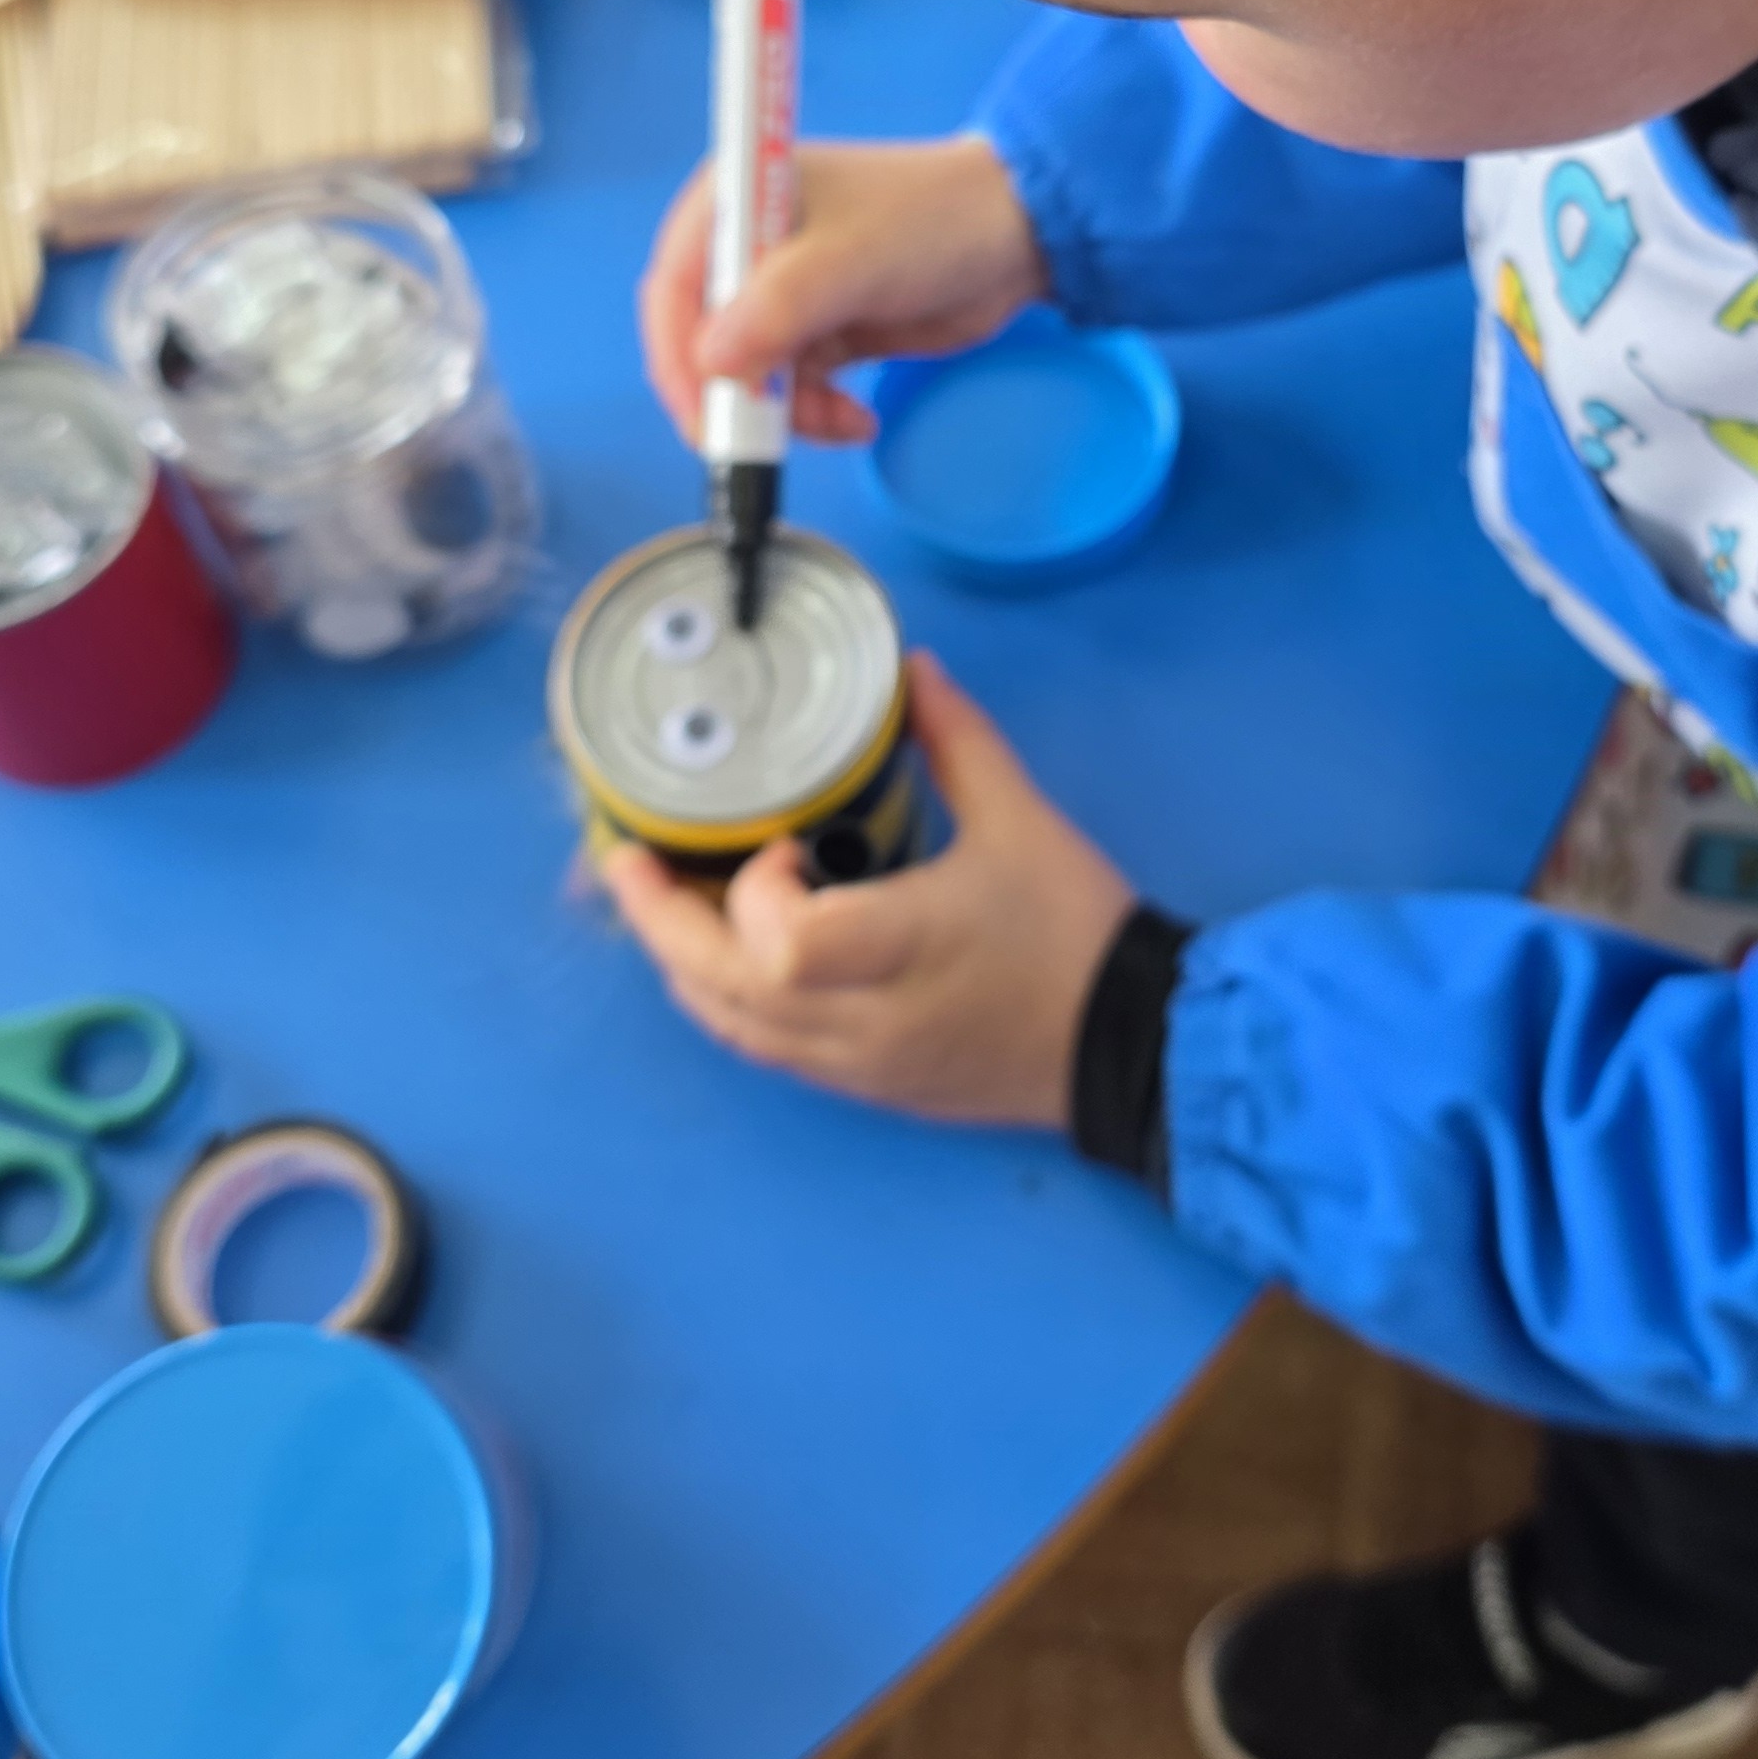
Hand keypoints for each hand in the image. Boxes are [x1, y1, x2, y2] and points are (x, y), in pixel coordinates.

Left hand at [600, 656, 1135, 1127]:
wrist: (1129, 1044)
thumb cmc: (1072, 928)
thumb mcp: (1022, 820)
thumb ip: (958, 741)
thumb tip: (912, 671)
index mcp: (898, 951)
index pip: (780, 943)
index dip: (754, 888)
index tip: (784, 839)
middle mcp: (860, 1021)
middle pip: (722, 991)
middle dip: (660, 924)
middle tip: (627, 864)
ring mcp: (855, 1065)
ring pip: (733, 1029)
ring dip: (684, 966)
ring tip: (660, 905)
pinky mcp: (864, 1087)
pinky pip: (766, 1051)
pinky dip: (727, 1003)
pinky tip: (721, 960)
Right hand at [641, 134, 1045, 448]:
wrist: (1019, 236)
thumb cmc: (933, 222)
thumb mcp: (850, 261)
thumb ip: (778, 309)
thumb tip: (709, 361)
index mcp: (735, 202)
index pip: (673, 289)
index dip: (678, 358)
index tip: (705, 416)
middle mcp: (748, 246)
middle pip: (703, 342)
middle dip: (734, 396)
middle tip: (768, 440)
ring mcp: (784, 293)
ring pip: (748, 377)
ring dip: (784, 413)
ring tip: (840, 421)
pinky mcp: (819, 330)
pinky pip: (789, 391)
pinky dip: (814, 415)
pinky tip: (856, 421)